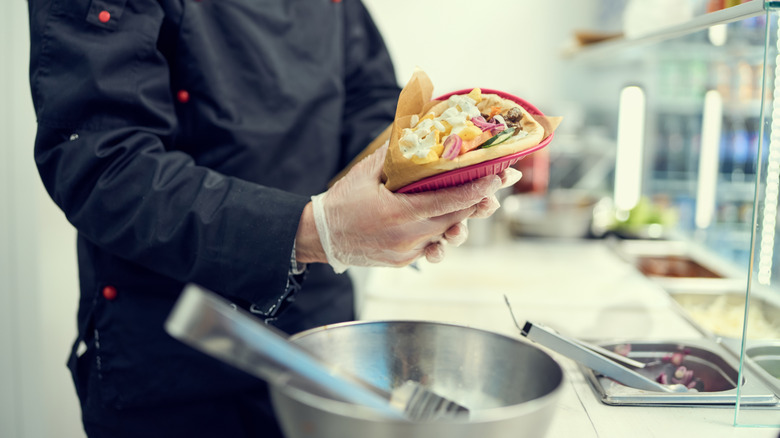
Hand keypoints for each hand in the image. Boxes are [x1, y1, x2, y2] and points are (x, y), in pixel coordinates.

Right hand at [305, 144, 507, 272]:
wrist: (321, 237)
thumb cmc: (342, 202)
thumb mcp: (367, 172)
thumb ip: (395, 154)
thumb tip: (415, 129)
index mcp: (400, 213)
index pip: (450, 201)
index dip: (477, 189)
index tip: (497, 177)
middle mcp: (408, 236)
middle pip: (456, 219)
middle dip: (479, 203)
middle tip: (496, 188)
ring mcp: (407, 251)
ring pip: (446, 235)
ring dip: (462, 220)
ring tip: (476, 205)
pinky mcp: (404, 260)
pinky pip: (431, 245)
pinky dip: (440, 231)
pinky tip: (448, 220)